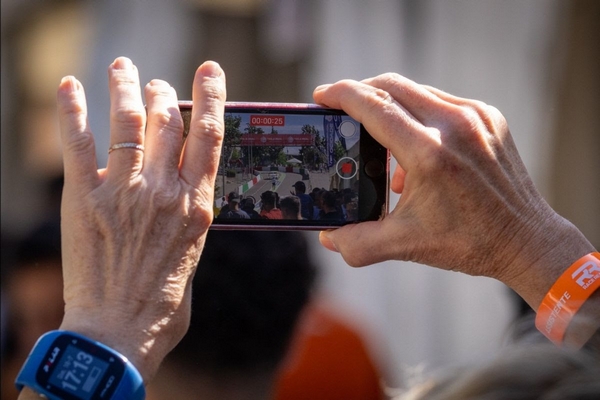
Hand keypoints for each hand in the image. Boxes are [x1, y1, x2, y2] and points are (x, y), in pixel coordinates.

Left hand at [55, 57, 225, 380]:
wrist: (119, 332)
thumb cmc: (161, 304)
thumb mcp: (193, 255)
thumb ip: (188, 219)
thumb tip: (182, 199)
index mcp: (197, 204)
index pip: (209, 136)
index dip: (211, 97)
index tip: (210, 72)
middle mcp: (164, 190)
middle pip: (167, 120)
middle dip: (164, 93)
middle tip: (158, 85)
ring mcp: (123, 190)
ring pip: (127, 120)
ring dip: (125, 86)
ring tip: (123, 66)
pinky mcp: (84, 198)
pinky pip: (76, 142)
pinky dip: (71, 109)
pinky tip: (69, 86)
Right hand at [314, 73, 593, 308]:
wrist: (526, 239)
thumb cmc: (469, 241)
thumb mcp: (405, 245)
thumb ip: (358, 243)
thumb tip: (328, 238)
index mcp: (429, 152)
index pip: (374, 106)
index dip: (341, 95)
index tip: (321, 96)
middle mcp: (453, 124)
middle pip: (391, 86)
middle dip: (360, 92)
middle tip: (342, 110)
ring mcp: (475, 116)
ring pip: (416, 91)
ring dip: (390, 105)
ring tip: (379, 138)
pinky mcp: (489, 116)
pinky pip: (441, 101)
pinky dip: (418, 115)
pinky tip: (415, 147)